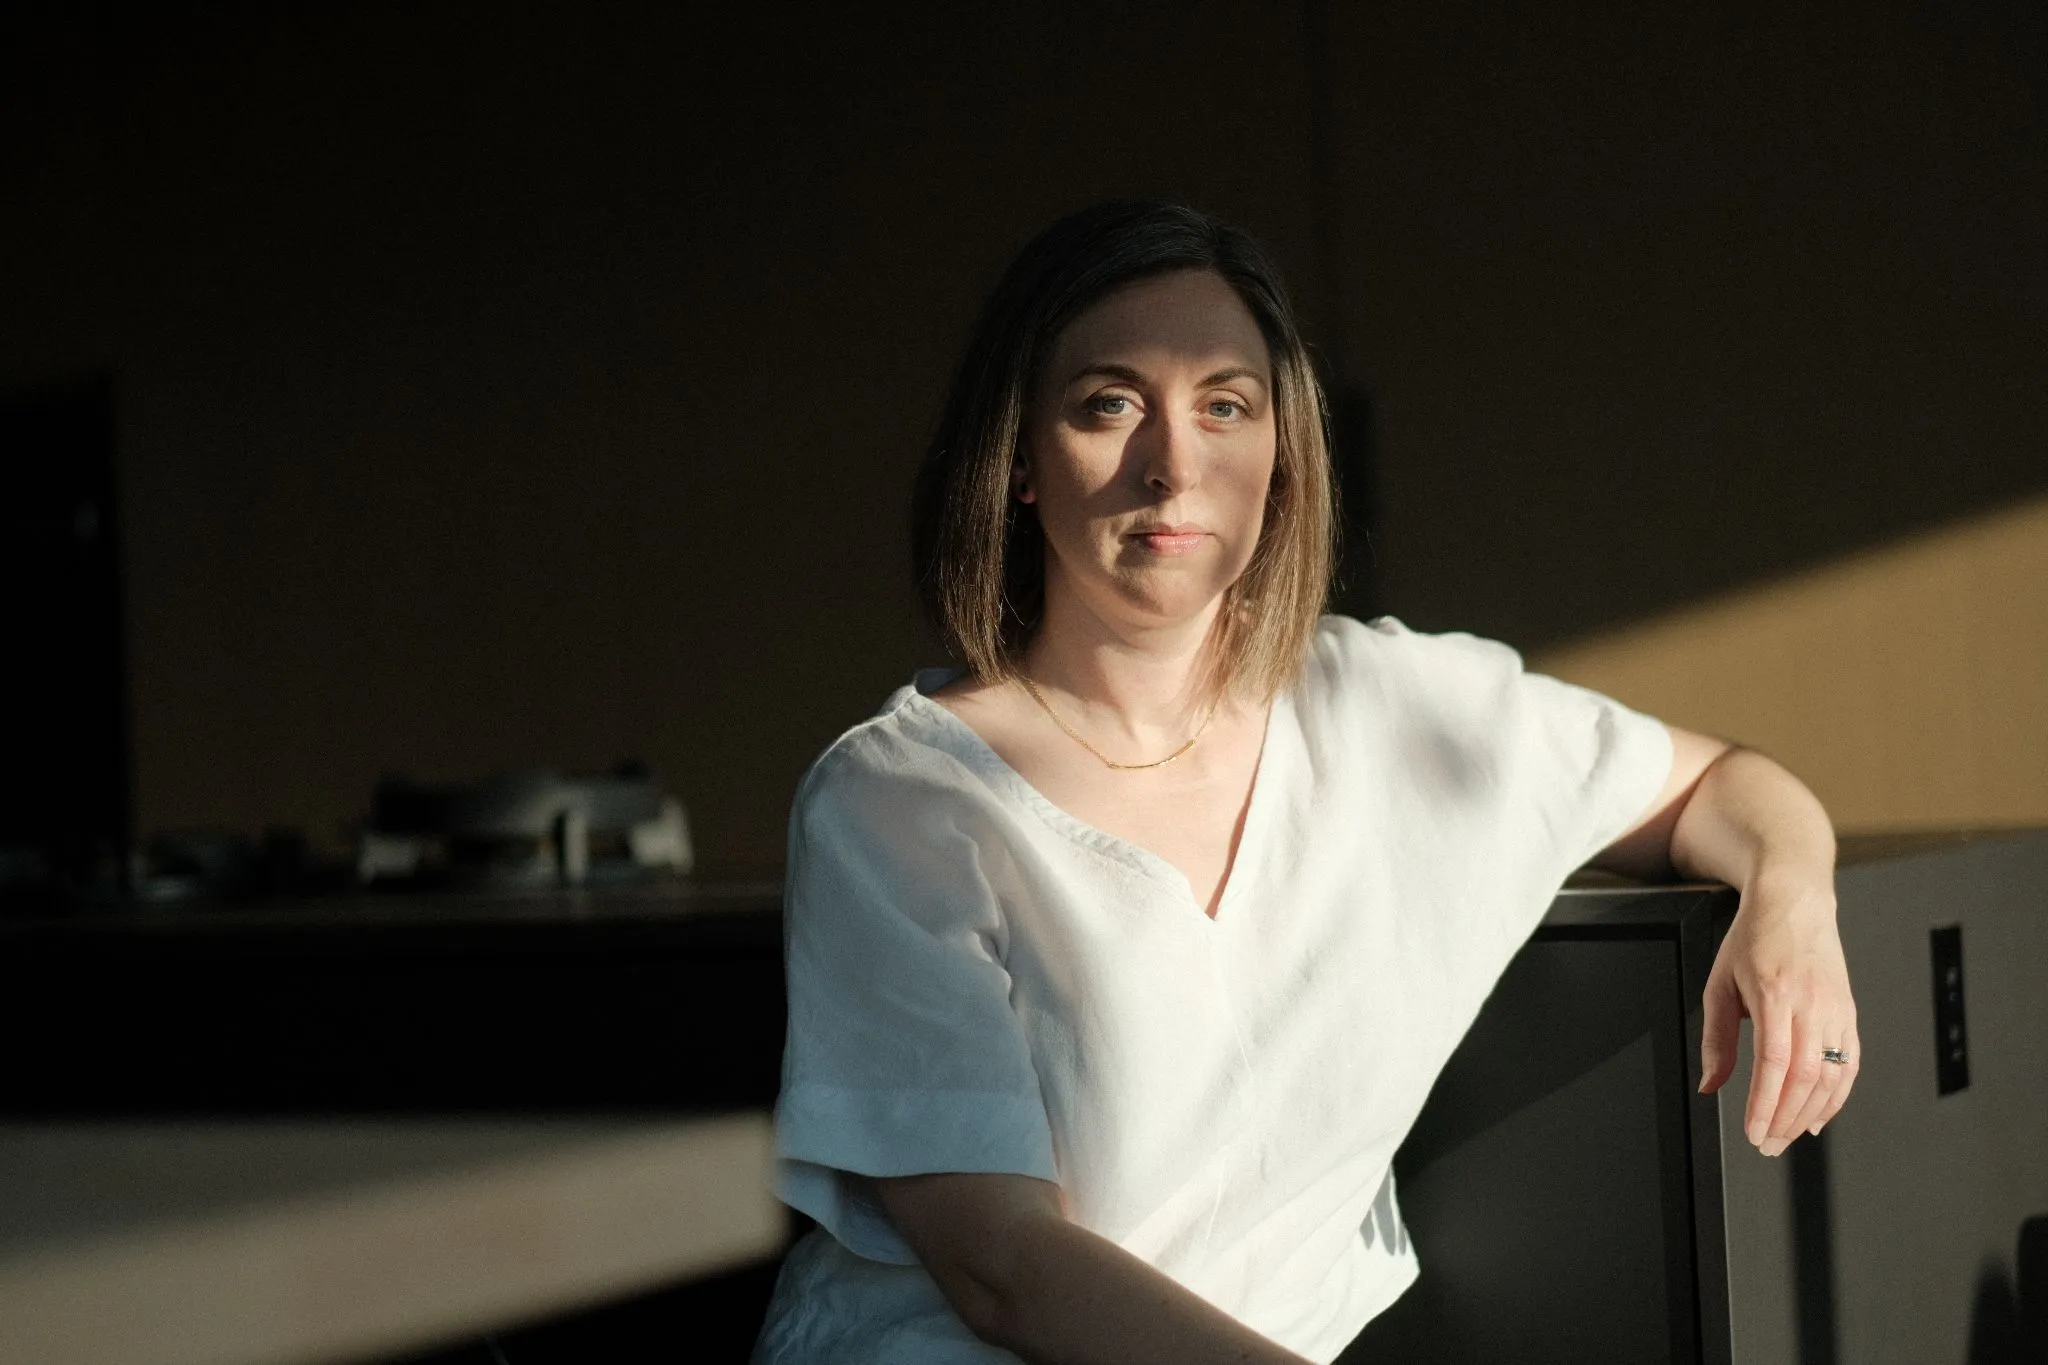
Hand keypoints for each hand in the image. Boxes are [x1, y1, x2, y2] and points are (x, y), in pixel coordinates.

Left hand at [1697, 880, 1859, 1154]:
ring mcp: (1837, 1011)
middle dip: (1785, 1119)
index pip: (1775, 1063)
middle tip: (1767, 1145)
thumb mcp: (1719, 984)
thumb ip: (1716, 1039)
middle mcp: (1813, 1005)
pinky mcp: (1850, 1015)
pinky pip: (1849, 1066)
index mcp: (1775, 995)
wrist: (1795, 903)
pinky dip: (1836, 1097)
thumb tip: (1711, 1085)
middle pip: (1806, 1078)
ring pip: (1832, 1077)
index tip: (1754, 1132)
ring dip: (1809, 1115)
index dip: (1766, 1104)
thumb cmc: (1754, 939)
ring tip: (1786, 1136)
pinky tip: (1818, 1117)